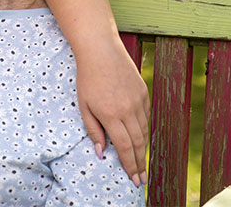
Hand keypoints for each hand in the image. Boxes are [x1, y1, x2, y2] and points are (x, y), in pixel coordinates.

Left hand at [76, 38, 149, 185]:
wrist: (101, 50)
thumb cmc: (88, 78)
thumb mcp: (84, 105)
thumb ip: (93, 130)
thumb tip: (101, 152)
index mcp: (111, 114)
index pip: (125, 147)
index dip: (130, 165)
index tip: (134, 179)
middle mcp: (128, 110)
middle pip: (138, 143)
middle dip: (140, 163)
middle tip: (142, 179)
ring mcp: (138, 101)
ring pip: (144, 131)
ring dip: (143, 149)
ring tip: (141, 163)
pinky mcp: (144, 93)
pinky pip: (146, 117)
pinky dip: (144, 130)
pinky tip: (140, 138)